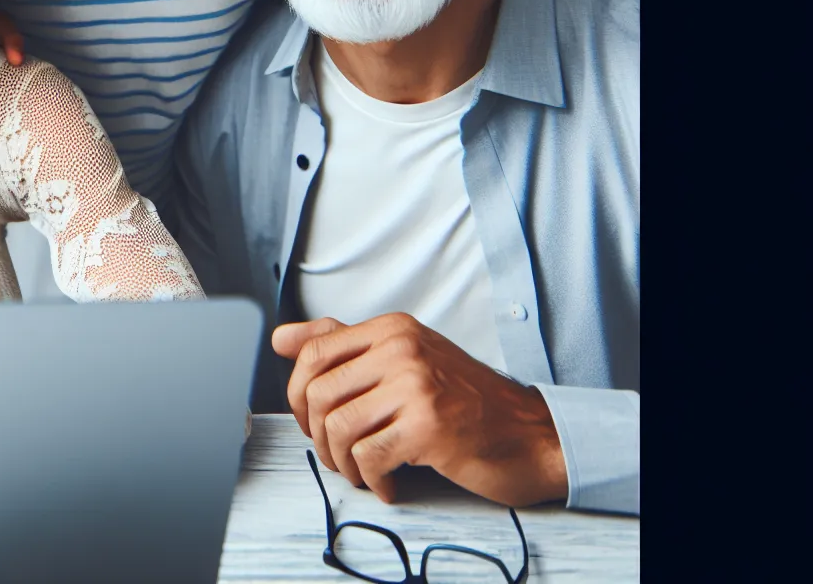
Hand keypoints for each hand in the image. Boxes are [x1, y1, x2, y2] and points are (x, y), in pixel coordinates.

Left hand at [273, 314, 566, 507]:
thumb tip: (281, 338)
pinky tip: (389, 483)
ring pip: (339, 428)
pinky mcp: (429, 427)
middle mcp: (403, 349)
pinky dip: (372, 480)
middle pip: (319, 393)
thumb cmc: (467, 403)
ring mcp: (417, 386)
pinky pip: (369, 458)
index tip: (312, 420)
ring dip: (342, 462)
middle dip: (318, 435)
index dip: (299, 394)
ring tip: (362, 472)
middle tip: (338, 454)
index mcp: (394, 329)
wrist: (531, 435)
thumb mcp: (407, 359)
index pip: (314, 352)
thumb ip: (344, 344)